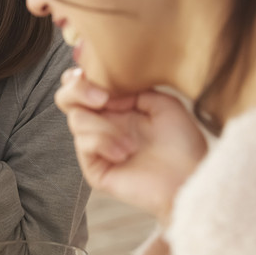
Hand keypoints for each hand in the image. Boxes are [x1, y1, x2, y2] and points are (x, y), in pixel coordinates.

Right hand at [55, 68, 207, 224]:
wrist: (190, 178)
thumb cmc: (183, 144)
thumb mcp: (162, 103)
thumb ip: (132, 89)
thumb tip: (106, 91)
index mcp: (115, 107)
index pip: (82, 85)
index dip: (80, 77)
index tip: (94, 76)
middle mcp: (101, 124)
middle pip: (65, 98)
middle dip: (77, 91)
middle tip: (102, 99)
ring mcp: (95, 147)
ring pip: (77, 120)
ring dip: (105, 127)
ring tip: (132, 144)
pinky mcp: (94, 168)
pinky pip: (84, 144)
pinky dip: (104, 143)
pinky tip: (125, 154)